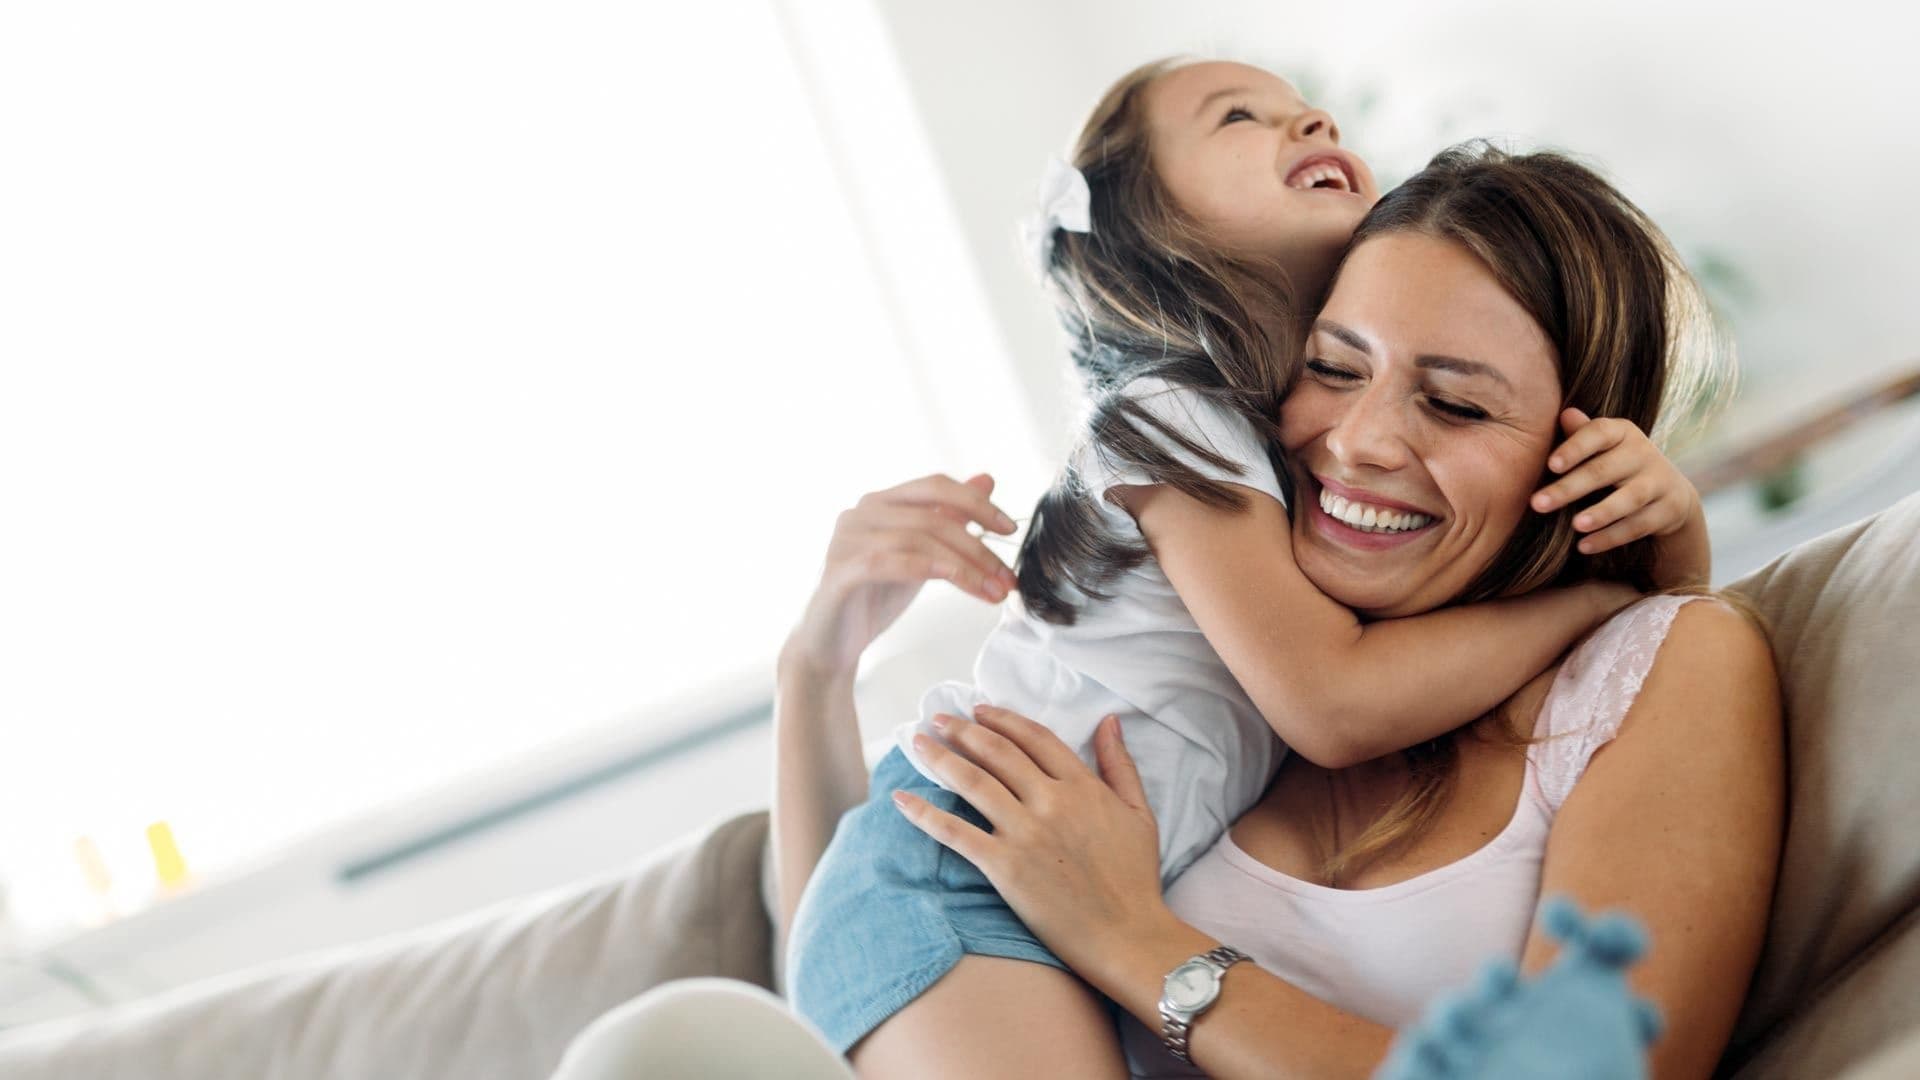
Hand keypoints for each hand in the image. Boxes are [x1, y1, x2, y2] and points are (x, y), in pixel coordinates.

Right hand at [783, 473, 1018, 677]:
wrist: (831, 645)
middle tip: (1008, 578)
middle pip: (933, 516)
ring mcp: (846, 539)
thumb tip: (987, 480)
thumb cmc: (874, 598)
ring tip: (993, 592)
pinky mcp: (841, 570)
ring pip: (919, 539)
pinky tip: (959, 582)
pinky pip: (893, 561)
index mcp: (881, 502)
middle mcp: (861, 512)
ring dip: (966, 567)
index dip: (976, 502)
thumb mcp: (922, 555)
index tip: (1009, 528)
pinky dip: (932, 568)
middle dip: (979, 547)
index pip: (935, 485)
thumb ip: (950, 518)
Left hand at [892, 706, 1168, 973]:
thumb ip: (1120, 764)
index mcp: (1083, 786)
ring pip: (973, 783)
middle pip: (997, 753)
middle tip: (936, 717)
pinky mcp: (1005, 868)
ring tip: (918, 743)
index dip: (1003, 719)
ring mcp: (1026, 833)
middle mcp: (1051, 802)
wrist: (1128, 935)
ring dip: (940, 758)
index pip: (1035, 738)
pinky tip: (901, 799)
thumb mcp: (1140, 812)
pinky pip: (956, 833)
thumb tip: (1109, 720)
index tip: (979, 709)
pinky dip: (925, 813)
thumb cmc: (1136, 879)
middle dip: (962, 730)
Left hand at [1530, 409, 1704, 564]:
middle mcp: (1643, 452)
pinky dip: (1611, 537)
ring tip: (1575, 525)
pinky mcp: (1669, 509)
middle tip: (1537, 504)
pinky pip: (1638, 525)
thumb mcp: (1602, 447)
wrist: (1669, 492)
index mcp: (1622, 432)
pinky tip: (1584, 546)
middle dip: (1569, 488)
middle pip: (1604, 470)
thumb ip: (1581, 434)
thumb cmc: (1617, 464)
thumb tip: (1564, 413)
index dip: (1575, 448)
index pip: (1598, 432)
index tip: (1551, 465)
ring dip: (1601, 513)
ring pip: (1629, 499)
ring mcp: (1660, 481)